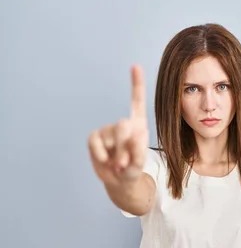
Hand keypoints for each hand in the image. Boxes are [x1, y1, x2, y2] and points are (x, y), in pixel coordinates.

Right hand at [87, 65, 148, 186]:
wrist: (119, 181)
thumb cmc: (133, 170)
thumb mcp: (139, 163)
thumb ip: (138, 150)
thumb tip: (136, 133)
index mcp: (138, 125)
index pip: (137, 102)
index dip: (136, 84)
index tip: (135, 66)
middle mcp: (123, 124)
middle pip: (122, 125)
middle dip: (125, 144)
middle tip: (126, 162)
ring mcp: (107, 131)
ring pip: (109, 136)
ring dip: (115, 154)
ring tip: (119, 164)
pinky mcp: (95, 138)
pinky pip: (95, 141)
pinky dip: (100, 154)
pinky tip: (106, 161)